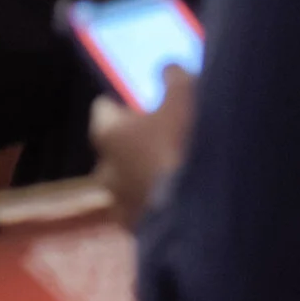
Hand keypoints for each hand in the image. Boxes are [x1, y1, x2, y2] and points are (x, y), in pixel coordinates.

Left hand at [90, 67, 197, 229]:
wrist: (196, 214)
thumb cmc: (182, 146)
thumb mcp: (184, 99)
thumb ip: (174, 79)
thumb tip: (168, 68)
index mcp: (107, 132)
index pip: (103, 109)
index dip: (122, 104)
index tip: (141, 104)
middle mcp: (104, 169)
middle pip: (114, 149)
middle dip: (133, 145)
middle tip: (164, 140)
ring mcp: (118, 205)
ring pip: (127, 184)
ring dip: (144, 179)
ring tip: (176, 176)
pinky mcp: (137, 232)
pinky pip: (143, 213)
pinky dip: (155, 206)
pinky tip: (181, 203)